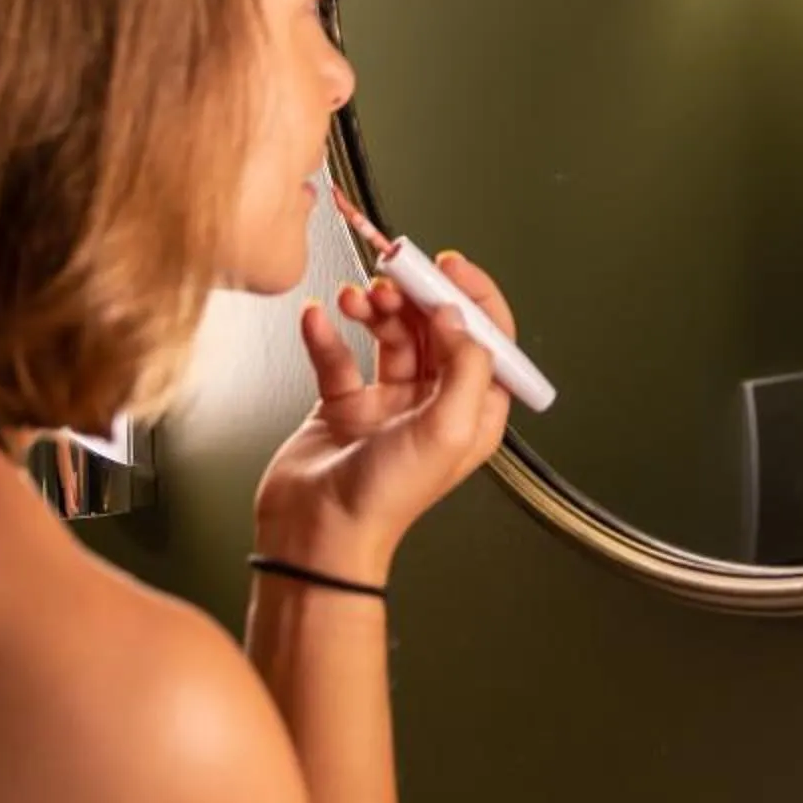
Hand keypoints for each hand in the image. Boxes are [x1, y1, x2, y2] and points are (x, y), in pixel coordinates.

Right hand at [253, 256, 514, 580]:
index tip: (449, 267)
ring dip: (373, 309)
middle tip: (394, 273)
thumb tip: (459, 319)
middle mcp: (433, 403)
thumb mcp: (447, 431)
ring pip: (388, 334)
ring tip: (355, 298)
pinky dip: (327, 332)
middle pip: (435, 328)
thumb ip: (466, 368)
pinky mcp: (344, 403)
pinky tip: (319, 318)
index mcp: (472, 412)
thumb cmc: (384, 501)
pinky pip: (339, 354)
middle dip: (415, 296)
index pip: (486, 339)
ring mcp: (387, 401)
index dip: (471, 298)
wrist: (316, 534)